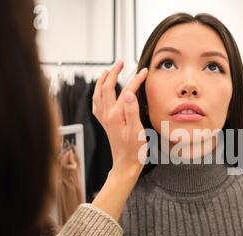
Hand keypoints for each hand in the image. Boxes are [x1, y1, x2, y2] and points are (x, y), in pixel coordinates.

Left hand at [92, 60, 148, 176]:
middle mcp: (107, 115)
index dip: (135, 79)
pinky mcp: (105, 123)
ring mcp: (104, 119)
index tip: (144, 71)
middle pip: (106, 87)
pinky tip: (102, 93)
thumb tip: (127, 92)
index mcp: (116, 115)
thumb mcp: (137, 131)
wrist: (126, 165)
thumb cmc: (134, 151)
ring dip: (102, 80)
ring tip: (108, 71)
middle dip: (113, 73)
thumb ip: (132, 110)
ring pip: (98, 94)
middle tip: (121, 63)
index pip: (125, 90)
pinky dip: (98, 94)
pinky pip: (97, 104)